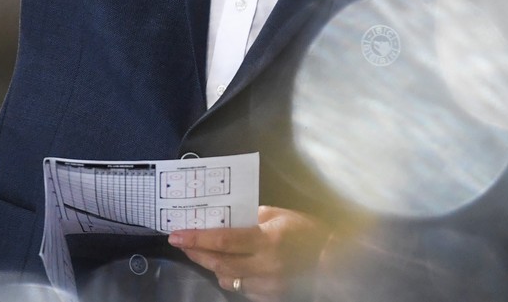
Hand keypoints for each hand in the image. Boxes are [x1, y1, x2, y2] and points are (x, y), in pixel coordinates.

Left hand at [169, 206, 327, 300]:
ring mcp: (268, 286)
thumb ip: (249, 217)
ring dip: (211, 266)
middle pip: (219, 263)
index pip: (223, 241)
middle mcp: (266, 266)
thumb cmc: (304, 230)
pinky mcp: (270, 298)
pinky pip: (241, 290)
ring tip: (201, 253)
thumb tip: (221, 219)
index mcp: (268, 241)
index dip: (197, 239)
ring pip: (227, 279)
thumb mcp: (277, 214)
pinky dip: (231, 277)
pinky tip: (228, 267)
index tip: (176, 235)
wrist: (331, 257)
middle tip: (180, 243)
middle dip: (196, 252)